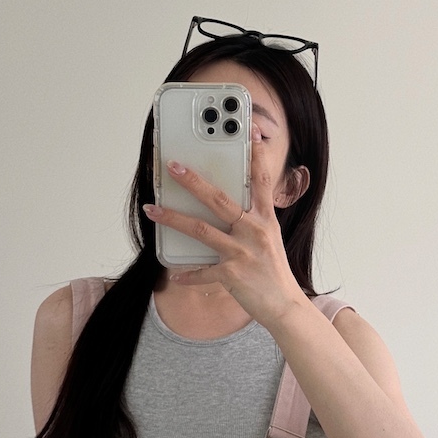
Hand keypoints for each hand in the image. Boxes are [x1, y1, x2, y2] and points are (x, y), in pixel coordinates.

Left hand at [142, 131, 304, 329]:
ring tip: (152, 208)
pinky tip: (174, 273)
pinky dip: (186, 274)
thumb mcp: (269, 238)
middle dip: (193, 181)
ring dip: (173, 219)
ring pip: (201, 230)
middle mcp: (254, 231)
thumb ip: (252, 219)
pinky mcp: (232, 275)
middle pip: (219, 200)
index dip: (256, 155)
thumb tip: (227, 205)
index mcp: (265, 219)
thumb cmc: (273, 271)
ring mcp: (242, 253)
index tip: (250, 132)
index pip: (261, 180)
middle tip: (173, 166)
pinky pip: (202, 271)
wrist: (284, 305)